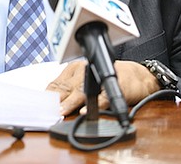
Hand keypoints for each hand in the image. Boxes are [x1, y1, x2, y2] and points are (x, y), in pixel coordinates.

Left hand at [46, 60, 160, 115]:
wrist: (138, 76)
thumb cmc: (108, 78)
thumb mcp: (85, 81)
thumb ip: (70, 92)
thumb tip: (53, 106)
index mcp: (75, 68)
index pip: (57, 83)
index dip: (48, 97)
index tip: (42, 108)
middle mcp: (85, 70)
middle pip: (67, 88)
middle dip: (57, 101)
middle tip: (49, 112)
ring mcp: (100, 78)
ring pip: (81, 91)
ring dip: (70, 103)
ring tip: (62, 112)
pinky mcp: (114, 87)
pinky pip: (102, 98)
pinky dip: (94, 106)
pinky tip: (86, 112)